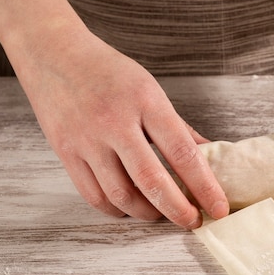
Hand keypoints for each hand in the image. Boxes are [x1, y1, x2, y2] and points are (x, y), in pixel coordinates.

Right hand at [18, 31, 228, 227]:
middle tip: (193, 221)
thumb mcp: (152, 89)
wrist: (55, 54)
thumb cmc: (109, 71)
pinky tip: (130, 208)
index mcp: (146, 102)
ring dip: (147, 213)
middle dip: (178, 209)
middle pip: (152, 180)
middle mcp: (116, 122)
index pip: (183, 153)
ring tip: (163, 214)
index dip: (205, 186)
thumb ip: (178, 127)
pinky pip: (93, 195)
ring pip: (121, 194)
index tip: (218, 207)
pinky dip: (116, 209)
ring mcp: (87, 139)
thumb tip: (209, 155)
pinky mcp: (65, 152)